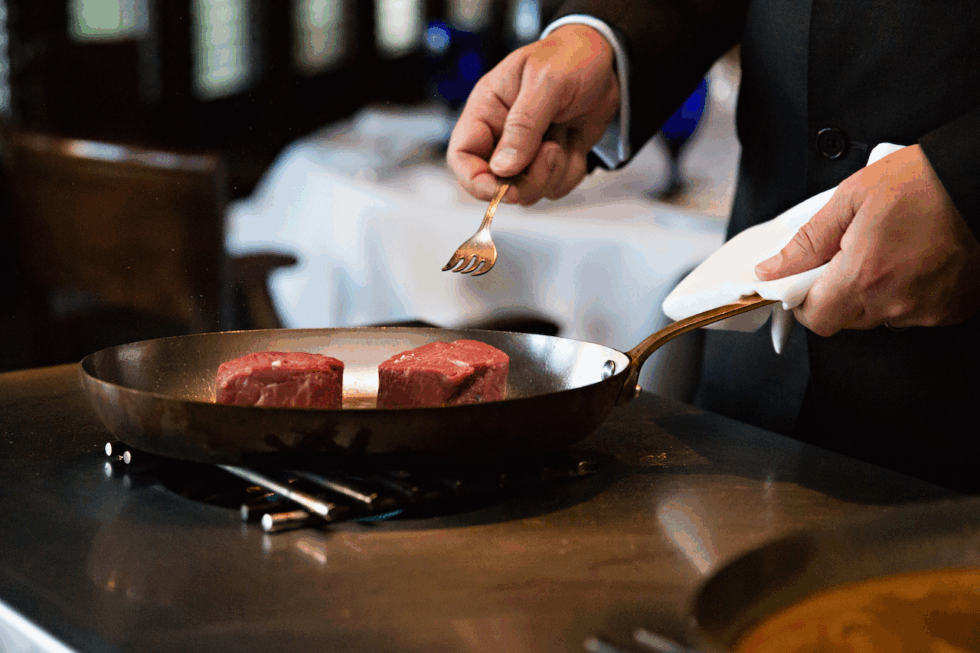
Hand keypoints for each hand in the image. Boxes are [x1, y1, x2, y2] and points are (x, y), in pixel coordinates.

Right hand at [446, 24, 619, 204]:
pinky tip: (575, 141)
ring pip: (528, 191)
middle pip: (496, 182)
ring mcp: (527, 152)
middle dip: (527, 179)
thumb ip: (523, 125)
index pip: (462, 156)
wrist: (606, 58)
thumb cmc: (570, 57)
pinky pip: (556, 187)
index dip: (475, 180)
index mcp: (487, 110)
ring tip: (564, 134)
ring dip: (553, 172)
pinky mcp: (552, 161)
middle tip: (552, 150)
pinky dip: (571, 171)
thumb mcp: (546, 82)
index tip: (499, 190)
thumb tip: (502, 168)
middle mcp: (502, 135)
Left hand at [754, 144, 979, 334]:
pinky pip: (917, 312)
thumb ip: (806, 242)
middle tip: (852, 255)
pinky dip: (911, 292)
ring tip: (891, 251)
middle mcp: (896, 301)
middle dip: (839, 291)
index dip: (805, 301)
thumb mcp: (851, 199)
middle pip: (846, 318)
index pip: (816, 318)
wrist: (979, 178)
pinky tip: (918, 260)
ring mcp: (928, 309)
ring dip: (876, 292)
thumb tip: (772, 270)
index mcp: (864, 275)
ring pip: (881, 316)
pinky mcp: (952, 309)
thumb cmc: (925, 181)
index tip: (807, 282)